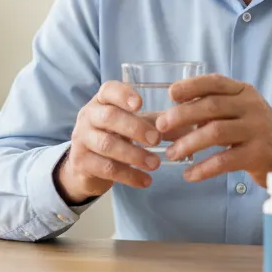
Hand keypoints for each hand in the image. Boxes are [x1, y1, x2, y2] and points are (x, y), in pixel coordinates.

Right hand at [54, 81, 163, 204]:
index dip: (123, 95)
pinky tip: (145, 180)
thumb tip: (189, 126)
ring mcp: (81, 139)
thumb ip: (155, 124)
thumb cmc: (113, 137)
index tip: (140, 104)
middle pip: (108, 117)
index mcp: (101, 102)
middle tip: (156, 140)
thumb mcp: (131, 125)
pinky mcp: (81, 162)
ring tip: (155, 164)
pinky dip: (129, 175)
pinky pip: (106, 168)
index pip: (108, 90)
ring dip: (134, 155)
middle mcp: (87, 117)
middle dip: (134, 128)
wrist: (85, 165)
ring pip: (107, 144)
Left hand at [158, 74, 271, 187]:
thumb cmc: (254, 132)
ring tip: (172, 154)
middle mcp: (252, 107)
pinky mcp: (259, 155)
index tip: (171, 94)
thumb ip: (211, 110)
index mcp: (243, 92)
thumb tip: (169, 118)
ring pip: (215, 132)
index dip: (191, 85)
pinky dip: (204, 168)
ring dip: (188, 143)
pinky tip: (190, 175)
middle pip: (211, 106)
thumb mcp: (238, 112)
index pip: (215, 82)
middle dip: (181, 116)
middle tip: (161, 127)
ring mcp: (257, 130)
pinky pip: (225, 160)